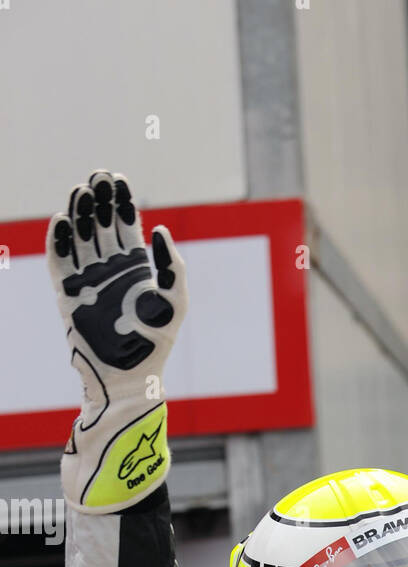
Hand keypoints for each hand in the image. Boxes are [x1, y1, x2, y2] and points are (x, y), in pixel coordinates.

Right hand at [46, 171, 187, 511]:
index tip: (116, 178)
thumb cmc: (156, 343)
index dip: (120, 201)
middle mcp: (109, 271)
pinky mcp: (67, 295)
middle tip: (96, 177)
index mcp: (135, 269)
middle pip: (99, 225)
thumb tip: (160, 229)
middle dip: (97, 200)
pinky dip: (60, 240)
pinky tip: (65, 219)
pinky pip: (59, 261)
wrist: (129, 376)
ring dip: (78, 213)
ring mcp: (87, 281)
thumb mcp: (176, 301)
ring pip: (78, 237)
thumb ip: (173, 265)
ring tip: (80, 191)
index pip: (124, 225)